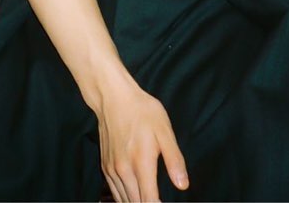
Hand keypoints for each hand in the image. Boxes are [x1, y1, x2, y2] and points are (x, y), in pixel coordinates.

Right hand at [95, 82, 187, 201]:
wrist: (112, 97)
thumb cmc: (141, 110)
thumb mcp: (164, 130)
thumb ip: (174, 159)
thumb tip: (183, 185)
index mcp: (141, 163)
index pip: (149, 202)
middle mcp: (124, 170)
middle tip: (159, 200)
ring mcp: (112, 169)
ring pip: (124, 201)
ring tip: (149, 199)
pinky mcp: (105, 166)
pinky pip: (114, 192)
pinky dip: (125, 199)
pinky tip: (134, 196)